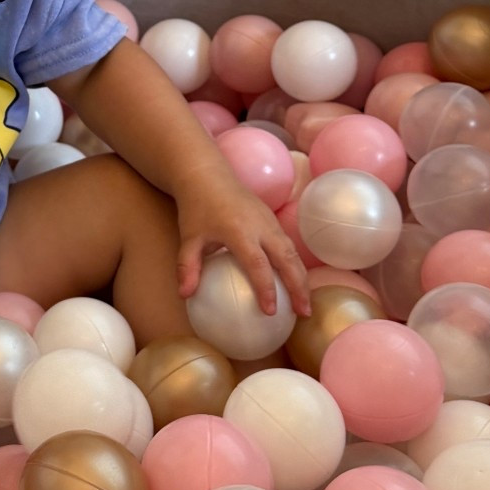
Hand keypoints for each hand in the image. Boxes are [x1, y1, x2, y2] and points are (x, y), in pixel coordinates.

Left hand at [174, 166, 310, 317]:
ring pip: (293, 253)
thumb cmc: (196, 208)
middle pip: (287, 259)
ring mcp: (270, 222)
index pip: (258, 264)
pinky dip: (296, 266)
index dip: (266, 288)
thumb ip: (187, 266)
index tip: (270, 311)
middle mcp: (261, 226)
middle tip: (303, 313)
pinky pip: (289, 245)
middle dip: (298, 287)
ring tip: (305, 305)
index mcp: (239, 231)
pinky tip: (296, 283)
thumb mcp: (188, 238)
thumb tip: (184, 296)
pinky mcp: (273, 220)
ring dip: (302, 278)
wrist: (208, 175)